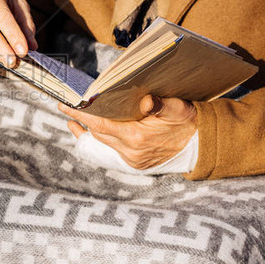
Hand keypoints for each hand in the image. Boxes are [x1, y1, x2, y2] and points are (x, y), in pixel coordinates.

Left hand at [58, 94, 196, 169]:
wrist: (200, 145)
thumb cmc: (188, 123)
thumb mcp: (178, 109)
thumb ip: (161, 105)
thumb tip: (147, 101)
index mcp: (137, 137)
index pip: (100, 125)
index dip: (81, 116)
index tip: (64, 106)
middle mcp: (131, 151)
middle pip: (98, 134)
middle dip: (82, 121)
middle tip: (68, 105)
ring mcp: (132, 159)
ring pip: (103, 142)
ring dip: (90, 130)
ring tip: (75, 118)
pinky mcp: (135, 162)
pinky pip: (112, 148)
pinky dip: (103, 137)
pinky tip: (92, 129)